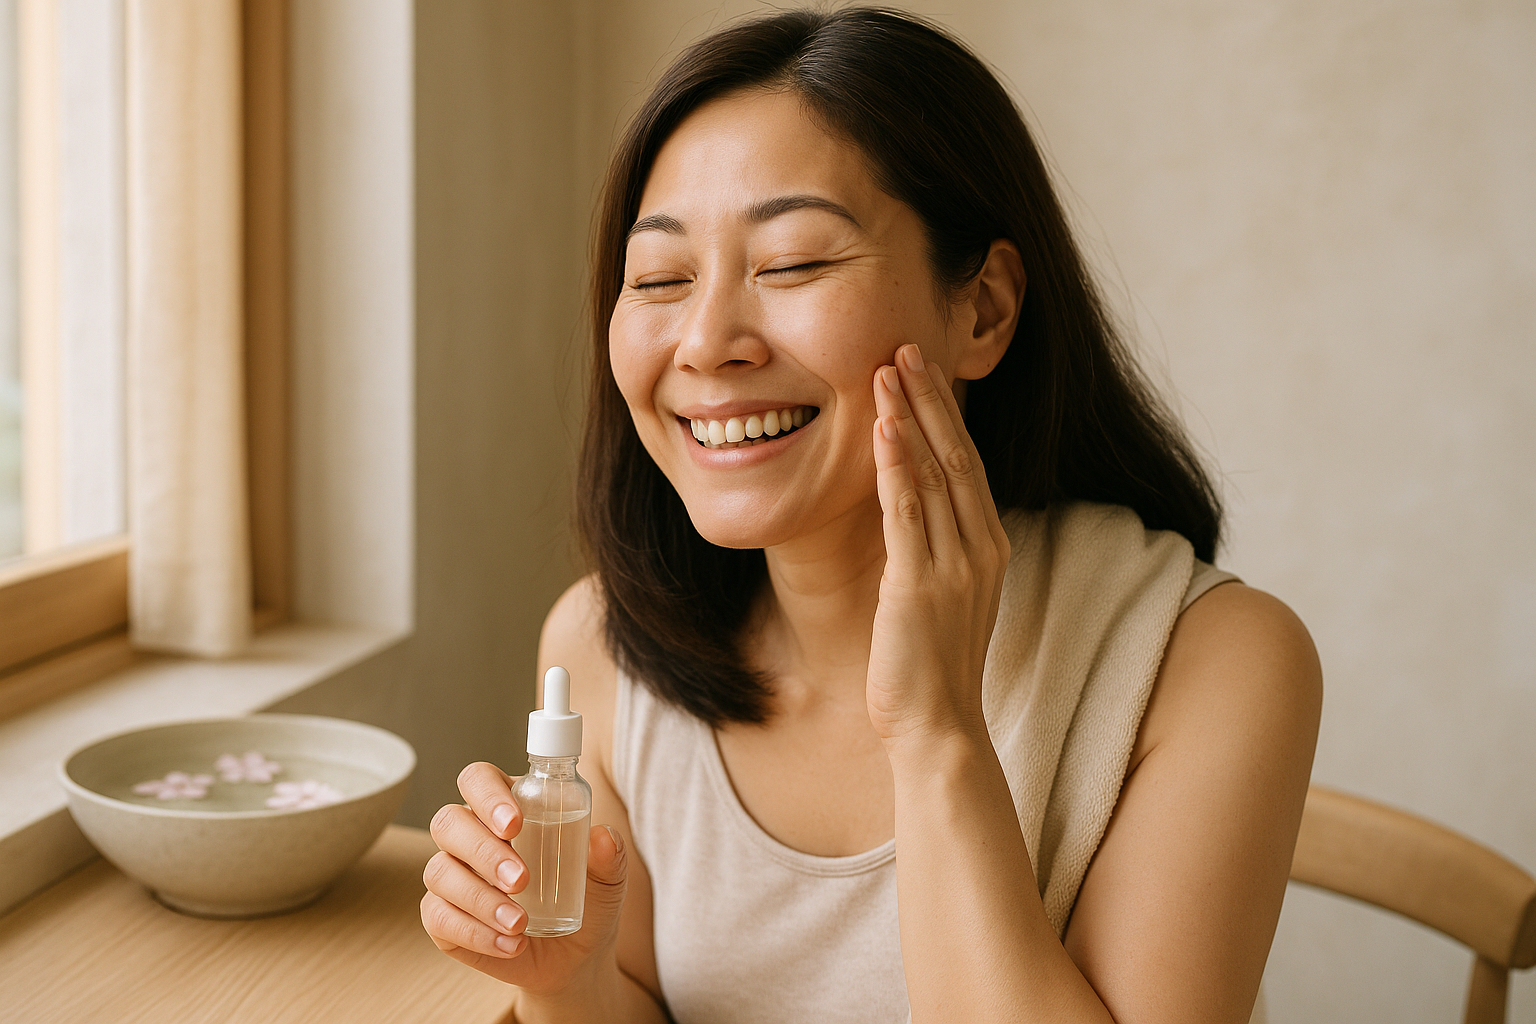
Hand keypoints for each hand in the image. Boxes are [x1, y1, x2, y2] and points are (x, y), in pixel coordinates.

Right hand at [421, 762, 627, 998]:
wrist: (576, 953)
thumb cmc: (587, 897)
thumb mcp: (608, 877)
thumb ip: (609, 855)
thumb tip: (603, 837)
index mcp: (508, 806)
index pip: (479, 780)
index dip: (488, 796)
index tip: (515, 825)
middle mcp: (472, 835)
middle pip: (449, 822)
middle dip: (483, 851)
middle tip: (522, 880)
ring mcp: (452, 875)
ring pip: (440, 872)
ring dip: (480, 898)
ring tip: (520, 923)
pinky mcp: (443, 917)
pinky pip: (438, 917)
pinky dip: (474, 932)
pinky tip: (509, 944)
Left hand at [867, 344, 1009, 745]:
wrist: (939, 728)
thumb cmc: (932, 666)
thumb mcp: (940, 595)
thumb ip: (932, 547)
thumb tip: (908, 506)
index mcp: (989, 548)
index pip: (967, 464)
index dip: (945, 413)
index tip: (923, 370)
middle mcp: (981, 549)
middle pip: (956, 455)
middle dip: (930, 398)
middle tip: (906, 347)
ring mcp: (955, 567)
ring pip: (933, 474)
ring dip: (910, 418)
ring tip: (888, 369)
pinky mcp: (920, 587)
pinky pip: (908, 514)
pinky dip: (896, 468)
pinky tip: (883, 429)